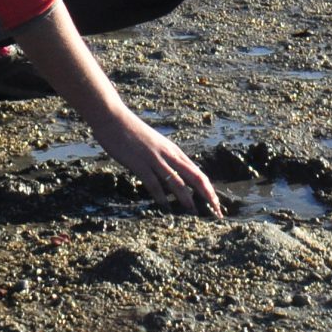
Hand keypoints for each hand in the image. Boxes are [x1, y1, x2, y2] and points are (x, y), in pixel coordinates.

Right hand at [94, 106, 223, 217]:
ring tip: (194, 212)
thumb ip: (165, 158)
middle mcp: (169, 155)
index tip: (217, 204)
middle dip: (207, 195)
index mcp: (174, 151)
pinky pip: (154, 183)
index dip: (209, 190)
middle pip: (195, 177)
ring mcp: (155, 159)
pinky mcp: (140, 163)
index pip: (198, 173)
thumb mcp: (155, 145)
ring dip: (187, 198)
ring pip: (177, 181)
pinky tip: (165, 208)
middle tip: (216, 212)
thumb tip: (173, 177)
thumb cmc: (132, 132)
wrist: (114, 118)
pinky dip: (161, 197)